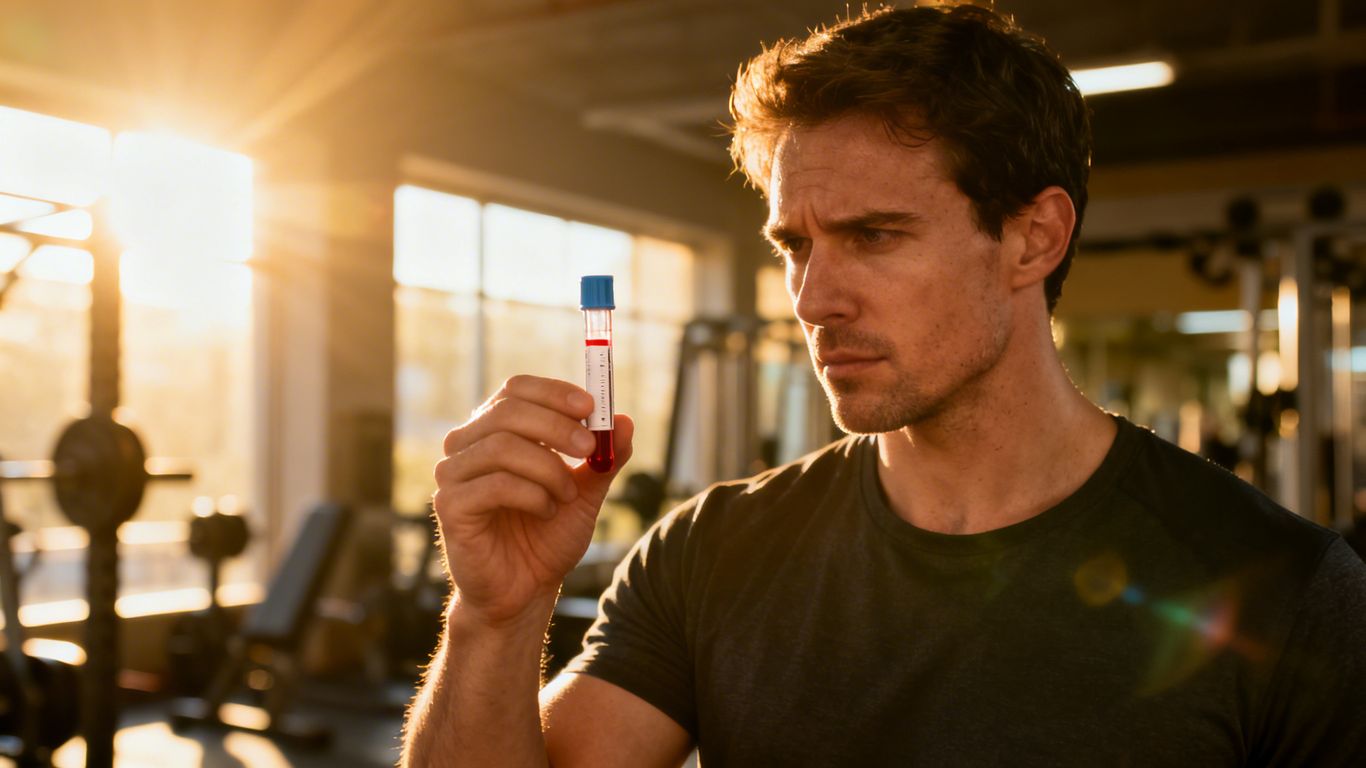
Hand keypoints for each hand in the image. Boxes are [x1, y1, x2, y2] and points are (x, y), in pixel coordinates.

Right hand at [434, 375, 633, 626]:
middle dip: (556, 426)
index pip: (516, 389)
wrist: (526, 590)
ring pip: (502, 446)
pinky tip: (546, 511)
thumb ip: (603, 459)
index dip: (554, 392)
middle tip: (589, 448)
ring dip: (547, 469)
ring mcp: (452, 474)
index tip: (591, 406)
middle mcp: (466, 444)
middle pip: (508, 411)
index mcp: (495, 430)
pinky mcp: (449, 505)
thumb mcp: (585, 493)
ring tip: (566, 497)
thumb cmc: (547, 536)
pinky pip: (494, 484)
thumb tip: (625, 421)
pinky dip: (531, 495)